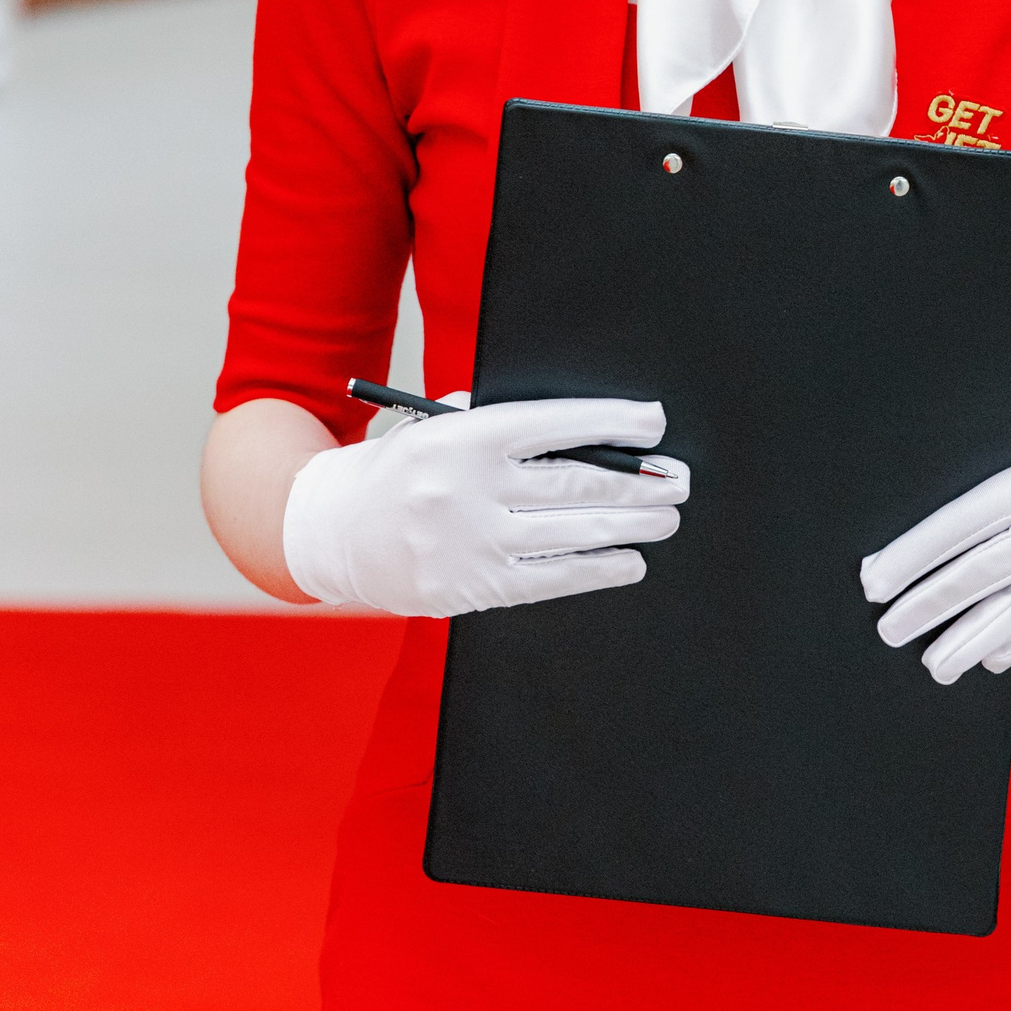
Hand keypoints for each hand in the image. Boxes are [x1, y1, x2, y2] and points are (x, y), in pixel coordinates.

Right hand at [281, 393, 686, 615]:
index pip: (557, 423)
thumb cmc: (401, 469)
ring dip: (628, 525)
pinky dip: (596, 570)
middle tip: (677, 480)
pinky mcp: (470, 589)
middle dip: (637, 482)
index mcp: (464, 436)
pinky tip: (628, 561)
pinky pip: (549, 579)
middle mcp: (468, 489)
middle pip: (574, 482)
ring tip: (665, 517)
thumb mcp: (441, 424)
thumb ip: (501, 422)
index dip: (613, 423)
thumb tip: (592, 434)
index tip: (655, 423)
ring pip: (570, 532)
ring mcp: (470, 544)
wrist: (333, 531)